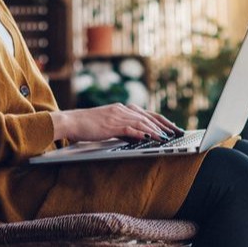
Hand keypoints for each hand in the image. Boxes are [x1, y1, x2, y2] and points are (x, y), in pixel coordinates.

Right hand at [50, 103, 184, 142]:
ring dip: (157, 130)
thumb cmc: (86, 125)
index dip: (161, 120)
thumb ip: (122, 127)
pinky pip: (131, 128)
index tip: (172, 126)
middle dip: (164, 125)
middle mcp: (122, 109)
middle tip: (176, 132)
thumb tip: (138, 136)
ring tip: (168, 137)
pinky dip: (143, 133)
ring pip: (142, 121)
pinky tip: (151, 138)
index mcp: (121, 108)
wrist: (71, 121)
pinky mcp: (112, 124)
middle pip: (148, 116)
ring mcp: (117, 116)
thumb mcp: (107, 124)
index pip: (146, 113)